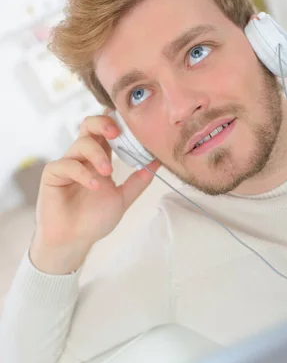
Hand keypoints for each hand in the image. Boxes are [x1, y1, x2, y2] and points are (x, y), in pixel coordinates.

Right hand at [30, 109, 159, 272]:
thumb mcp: (123, 197)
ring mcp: (68, 163)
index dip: (118, 124)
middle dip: (103, 124)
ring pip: (82, 143)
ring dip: (98, 155)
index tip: (133, 126)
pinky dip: (83, 173)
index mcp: (100, 158)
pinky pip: (67, 164)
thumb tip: (157, 162)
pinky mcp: (53, 173)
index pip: (107, 132)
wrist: (75, 239)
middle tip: (116, 133)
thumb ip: (138, 180)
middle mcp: (83, 157)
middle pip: (89, 125)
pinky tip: (94, 186)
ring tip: (107, 173)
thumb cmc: (94, 218)